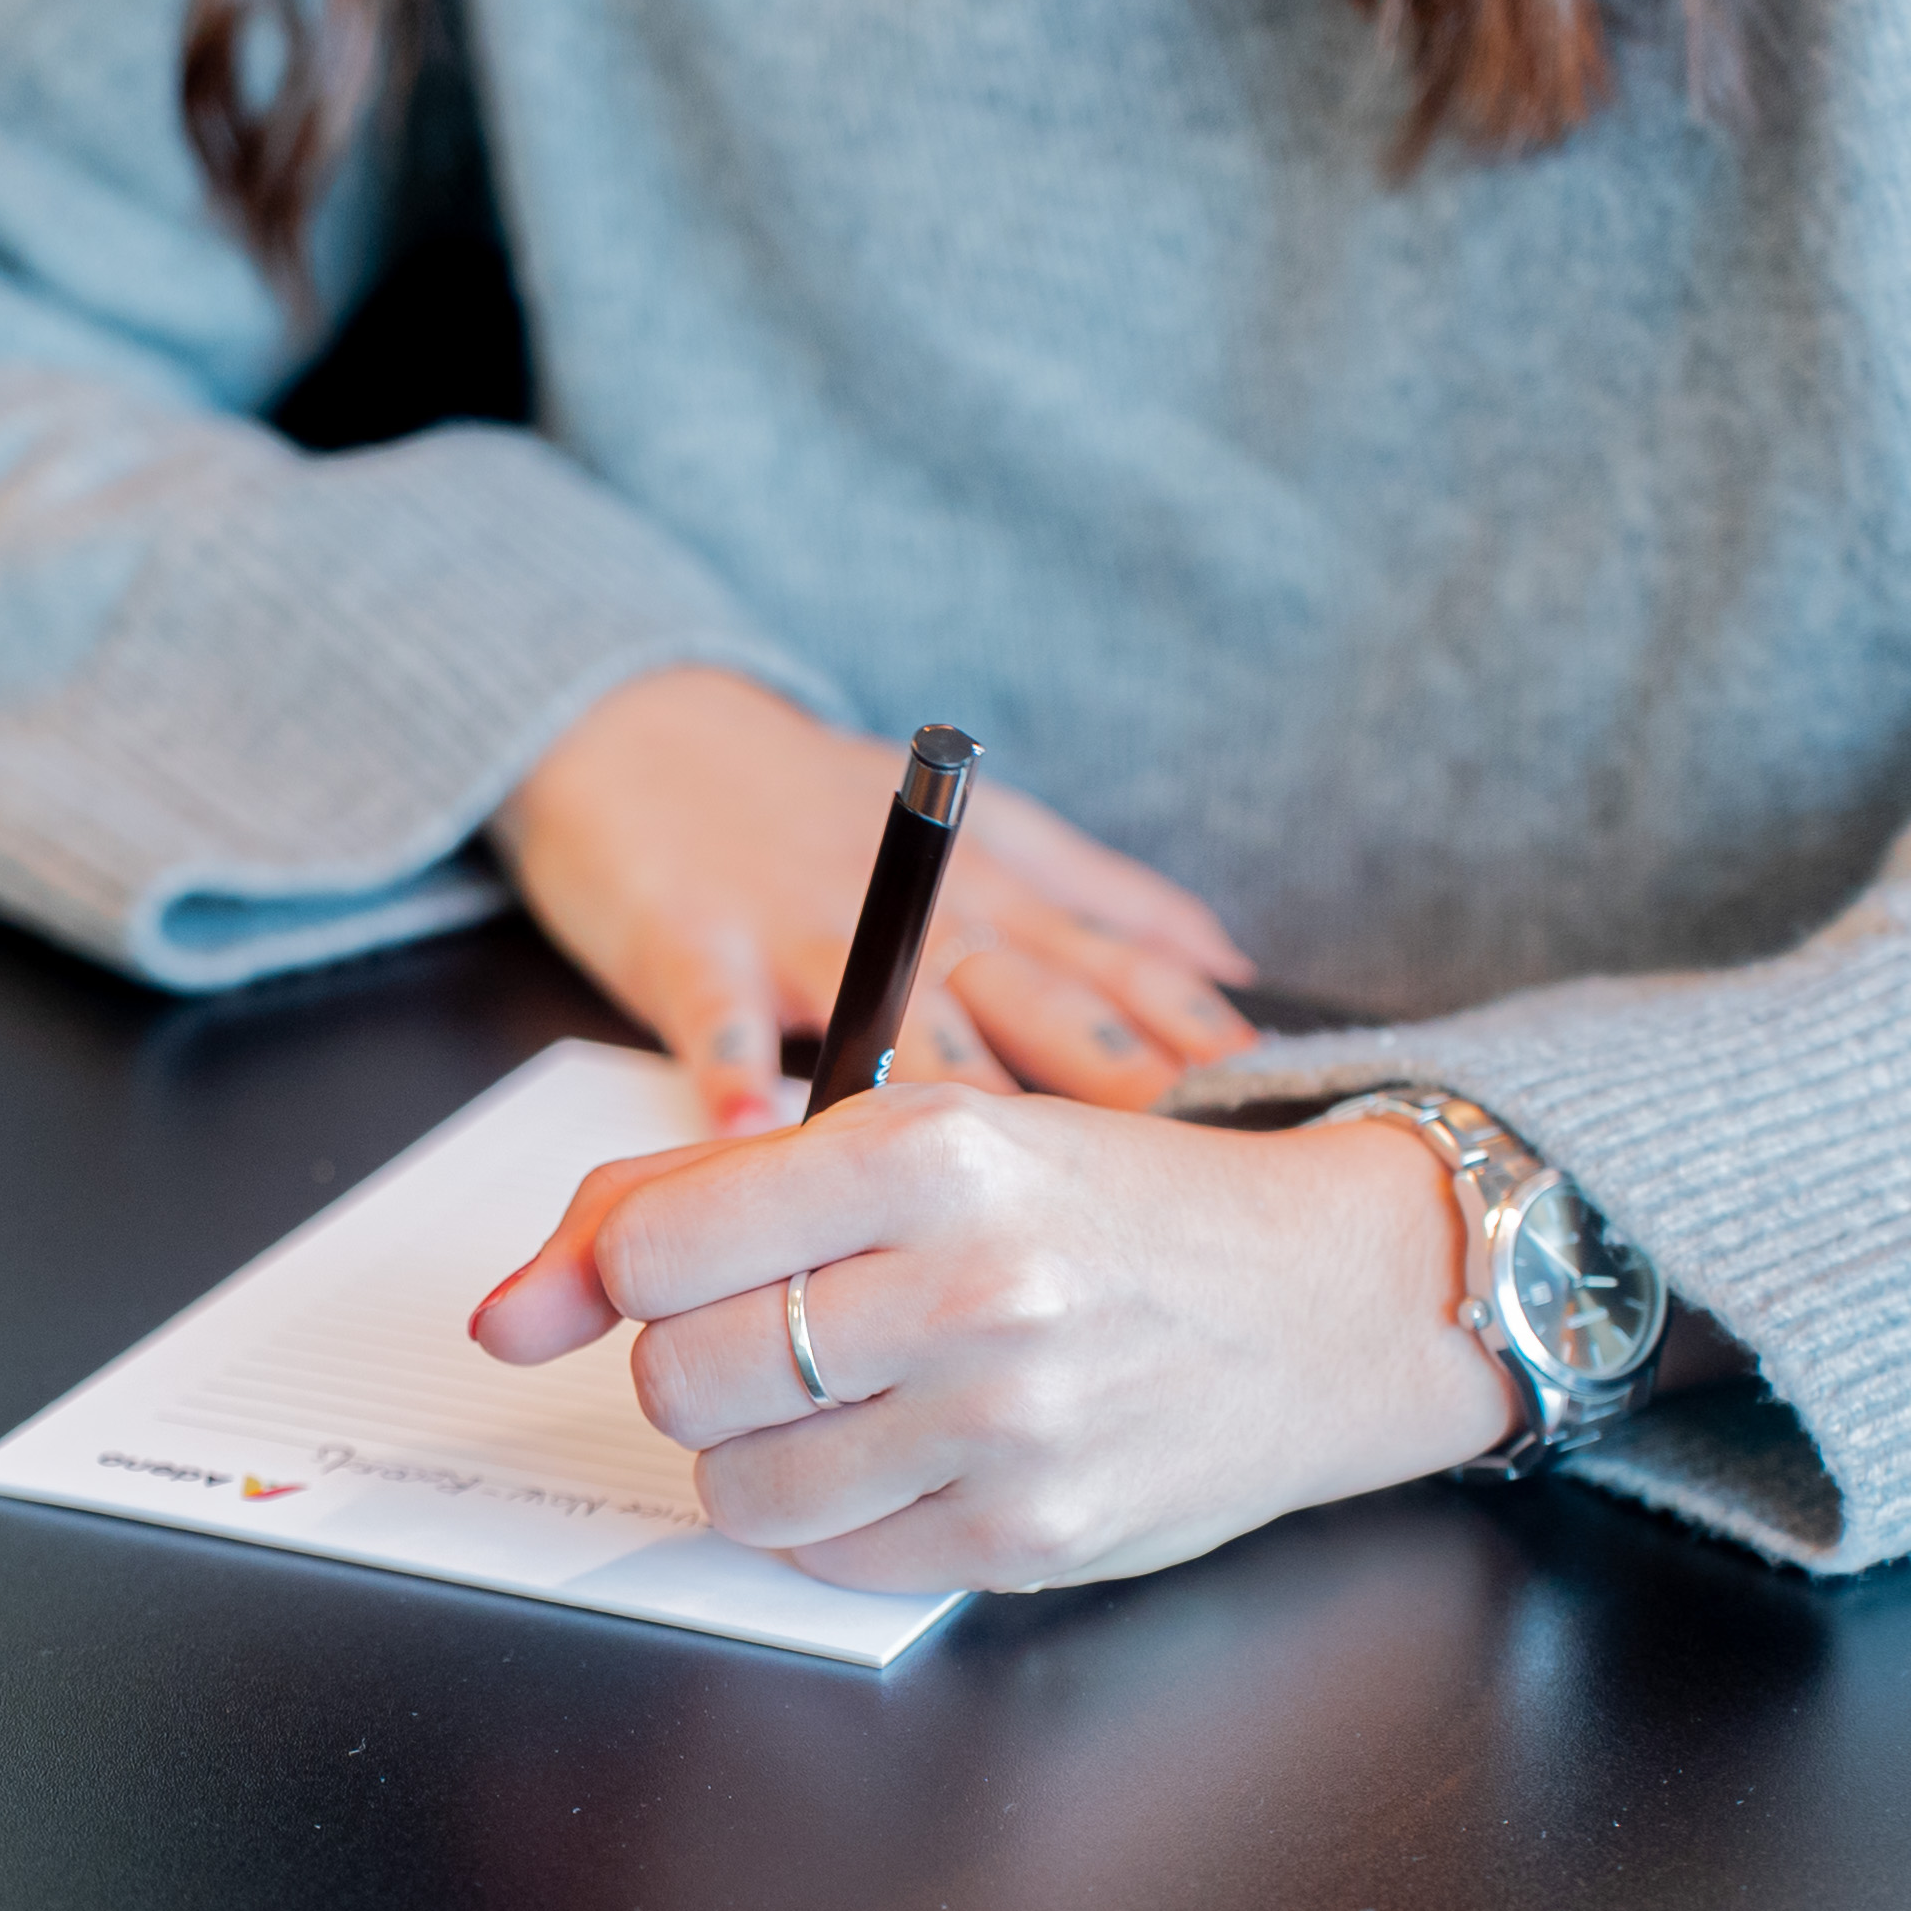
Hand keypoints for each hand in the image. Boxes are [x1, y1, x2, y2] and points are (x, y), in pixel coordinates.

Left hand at [470, 1084, 1517, 1591]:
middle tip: (797, 1337)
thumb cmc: (1101, 1207)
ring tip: (859, 1400)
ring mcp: (1009, 1423)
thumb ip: (685, 1199)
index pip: (658, 1247)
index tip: (689, 1279)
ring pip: (737, 1486)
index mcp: (929, 1152)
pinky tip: (917, 1455)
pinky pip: (830, 1559)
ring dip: (762, 1455)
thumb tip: (504, 1317)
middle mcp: (973, 1285)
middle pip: (683, 1376)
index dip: (641, 1275)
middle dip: (707, 1366)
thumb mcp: (912, 1137)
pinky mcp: (1034, 1535)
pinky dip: (839, 1519)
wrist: (1326, 1297)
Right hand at [490, 665, 1261, 1133]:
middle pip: (1031, 1005)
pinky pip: (721, 1020)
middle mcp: (920, 915)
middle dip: (1110, 1084)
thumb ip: (1104, 900)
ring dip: (946, 1097)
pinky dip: (732, 1077)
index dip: (1193, 1037)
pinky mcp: (695, 946)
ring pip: (892, 1018)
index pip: (1118, 970)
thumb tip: (1231, 965)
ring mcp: (806, 929)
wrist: (637, 730)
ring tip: (996, 1181)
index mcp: (994, 897)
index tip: (1273, 1109)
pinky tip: (753, 1136)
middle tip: (1178, 1170)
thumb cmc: (810, 802)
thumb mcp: (981, 831)